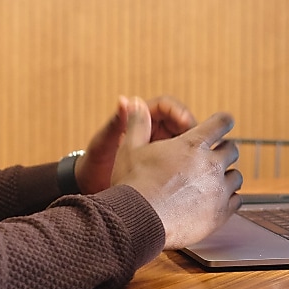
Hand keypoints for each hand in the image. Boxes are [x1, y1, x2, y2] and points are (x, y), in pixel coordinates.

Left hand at [75, 95, 197, 194]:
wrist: (91, 188)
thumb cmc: (93, 163)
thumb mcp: (103, 144)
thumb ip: (115, 124)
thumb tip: (124, 100)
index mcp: (140, 118)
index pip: (167, 106)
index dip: (179, 112)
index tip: (185, 122)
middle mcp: (154, 130)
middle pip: (183, 123)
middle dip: (192, 130)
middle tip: (197, 143)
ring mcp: (162, 148)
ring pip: (187, 142)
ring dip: (195, 148)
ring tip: (198, 160)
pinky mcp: (167, 166)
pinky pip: (184, 161)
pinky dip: (191, 165)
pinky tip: (194, 175)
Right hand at [110, 97, 242, 248]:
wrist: (137, 222)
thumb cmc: (132, 186)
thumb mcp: (130, 149)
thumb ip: (137, 123)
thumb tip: (135, 103)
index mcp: (192, 144)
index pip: (222, 122)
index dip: (222, 121)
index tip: (222, 124)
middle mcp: (210, 164)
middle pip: (232, 149)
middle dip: (223, 150)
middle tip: (211, 157)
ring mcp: (218, 190)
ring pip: (237, 176)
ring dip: (227, 176)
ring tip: (213, 182)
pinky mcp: (220, 213)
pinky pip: (237, 200)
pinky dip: (229, 199)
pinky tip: (216, 200)